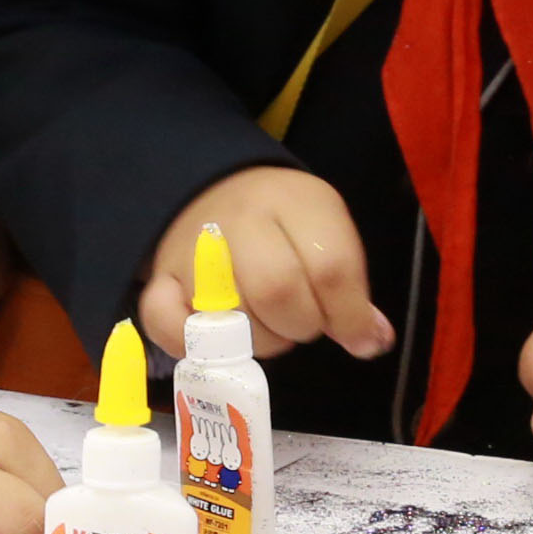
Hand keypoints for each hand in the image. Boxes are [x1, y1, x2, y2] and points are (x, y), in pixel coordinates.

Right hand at [136, 164, 388, 359]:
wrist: (213, 189)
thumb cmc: (281, 220)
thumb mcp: (325, 231)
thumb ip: (350, 285)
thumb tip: (372, 341)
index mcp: (292, 201)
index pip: (329, 267)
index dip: (349, 316)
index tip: (358, 335)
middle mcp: (238, 220)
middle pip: (275, 291)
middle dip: (302, 325)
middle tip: (303, 323)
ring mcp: (192, 251)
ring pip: (228, 319)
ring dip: (260, 341)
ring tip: (268, 324)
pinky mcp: (160, 279)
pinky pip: (168, 325)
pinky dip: (195, 344)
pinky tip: (221, 340)